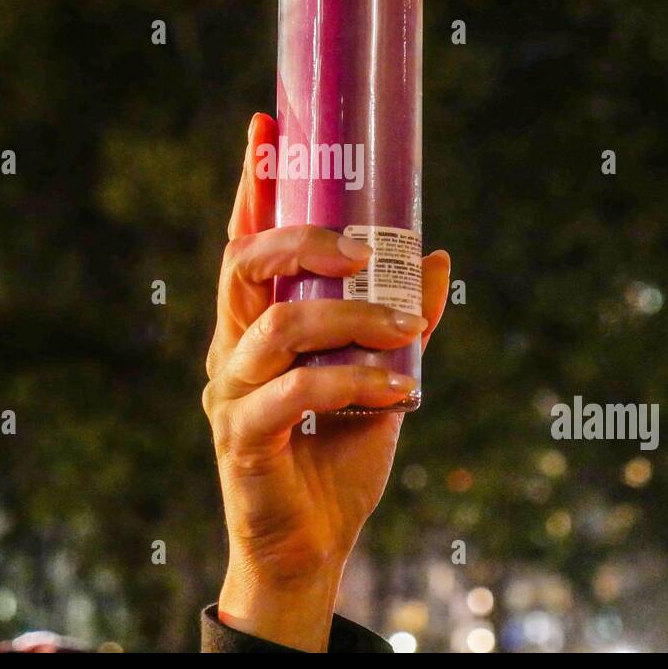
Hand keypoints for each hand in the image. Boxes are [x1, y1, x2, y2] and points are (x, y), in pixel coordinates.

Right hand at [203, 112, 450, 649]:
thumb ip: (403, 320)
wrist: (314, 545)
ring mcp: (229, 392)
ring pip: (279, 324)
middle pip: (244, 264)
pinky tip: (402, 389)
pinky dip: (354, 382)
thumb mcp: (383, 375)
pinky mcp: (242, 439)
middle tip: (367, 246)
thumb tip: (437, 257)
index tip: (268, 123)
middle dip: (304, 237)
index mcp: (255, 322)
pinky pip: (296, 392)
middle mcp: (230, 346)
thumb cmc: (337, 453)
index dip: (254, 183)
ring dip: (352, 317)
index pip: (247, 239)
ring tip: (405, 327)